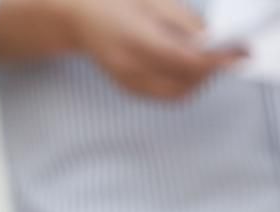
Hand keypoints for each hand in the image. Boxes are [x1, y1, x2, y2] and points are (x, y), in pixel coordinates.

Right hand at [67, 0, 245, 98]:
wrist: (82, 18)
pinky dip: (180, 84)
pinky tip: (183, 68)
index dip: (213, 61)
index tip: (235, 55)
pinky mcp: (127, 88)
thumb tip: (213, 42)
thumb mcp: (155, 2)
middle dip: (206, 74)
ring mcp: (126, 81)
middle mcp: (128, 67)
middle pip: (181, 85)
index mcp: (135, 39)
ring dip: (195, 82)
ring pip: (173, 95)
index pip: (183, 60)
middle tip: (220, 56)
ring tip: (202, 61)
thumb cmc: (118, 3)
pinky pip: (162, 94)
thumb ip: (185, 24)